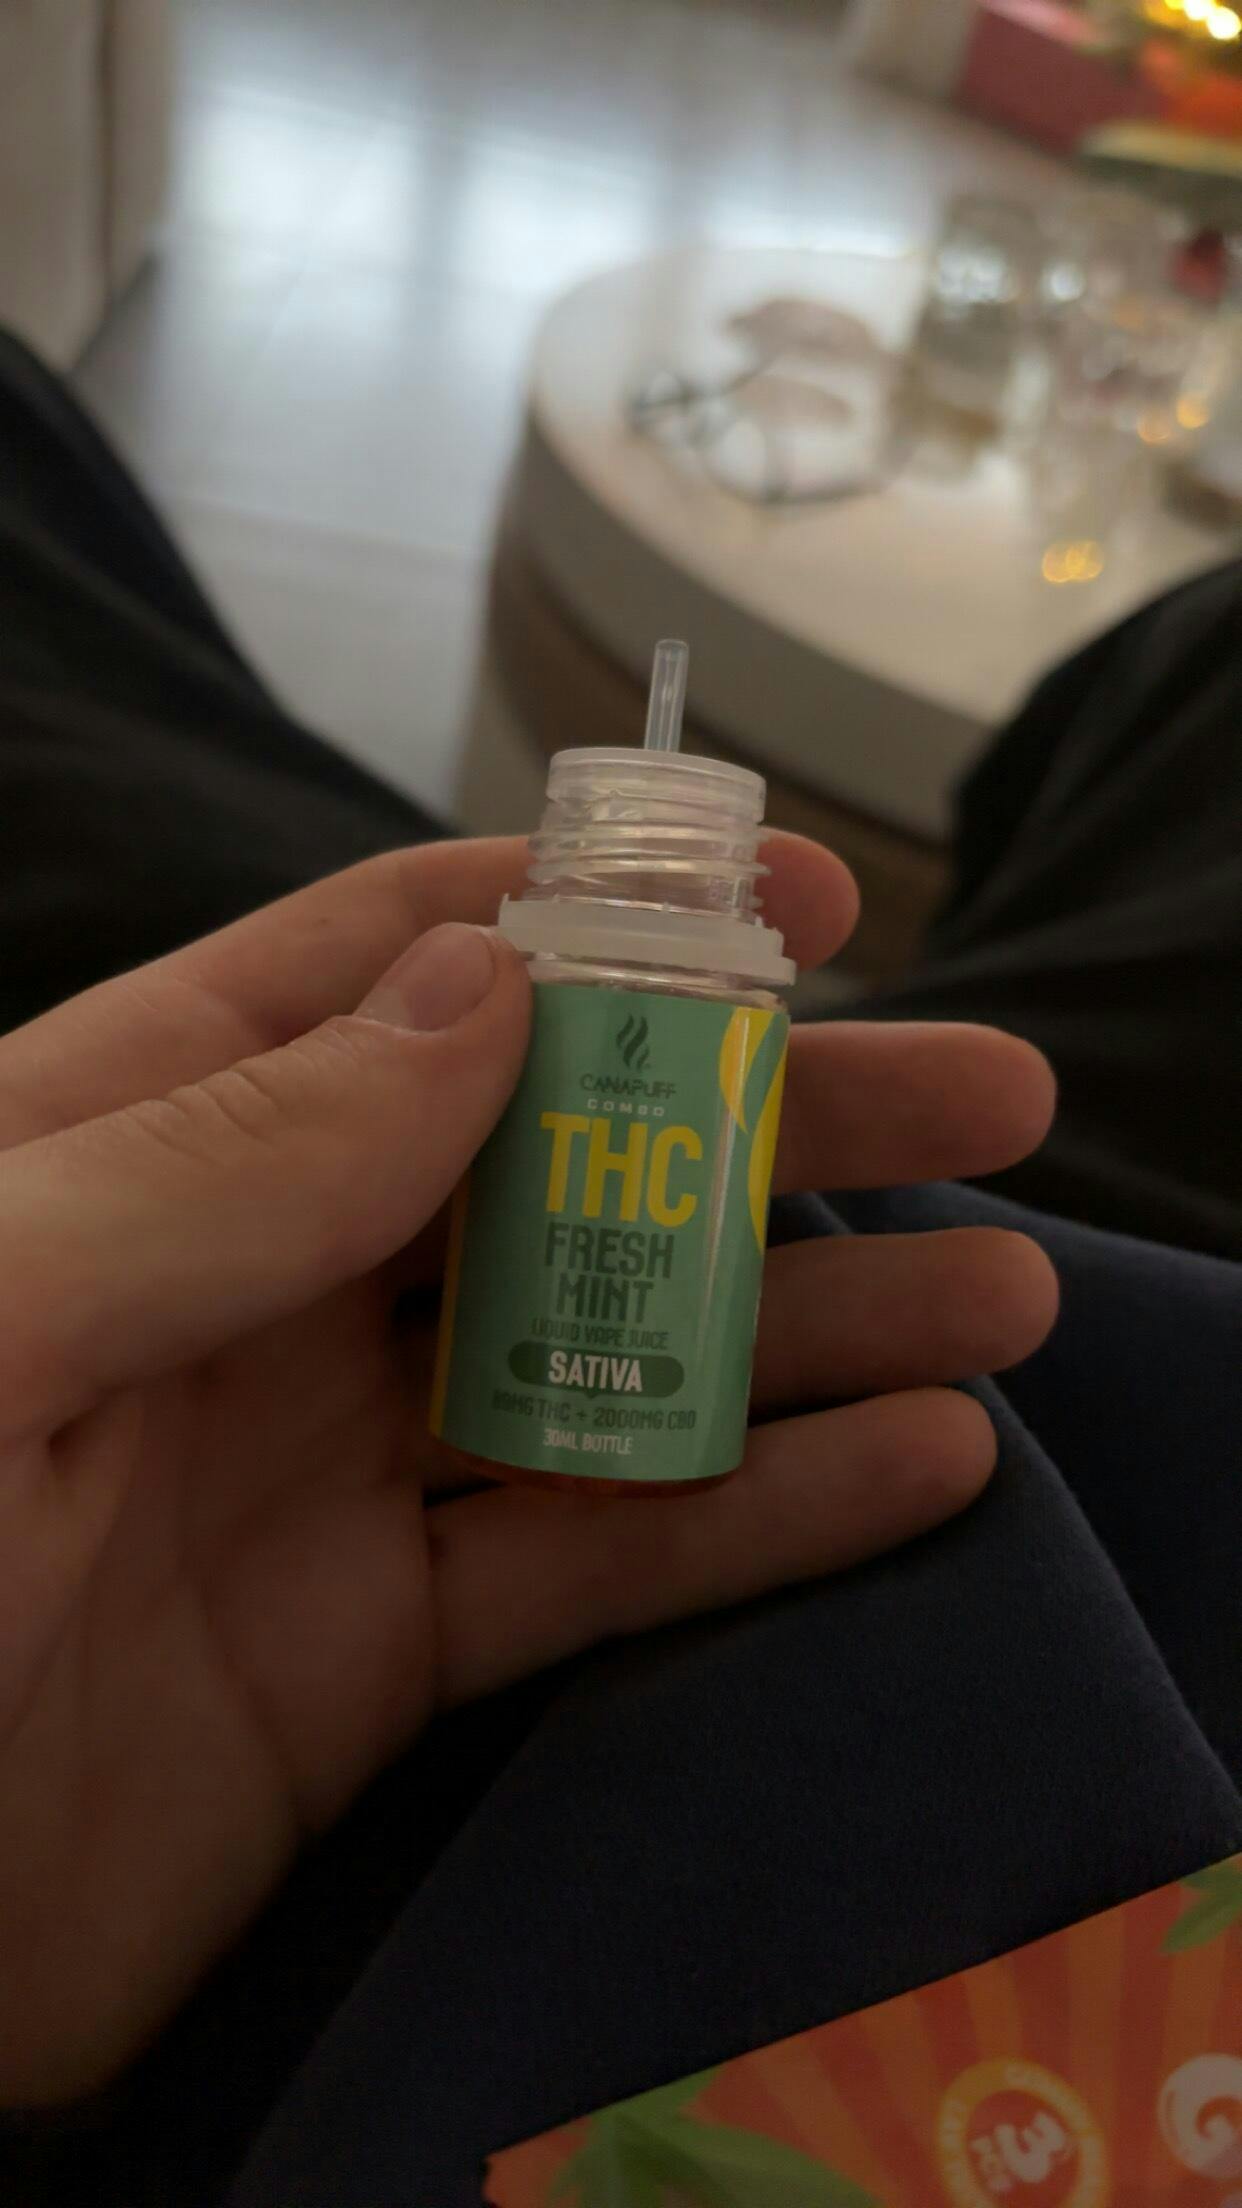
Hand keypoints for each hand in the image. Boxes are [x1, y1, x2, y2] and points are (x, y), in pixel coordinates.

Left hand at [0, 836, 1055, 2102]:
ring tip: (1003, 1295)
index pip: (397, 973)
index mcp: (136, 1143)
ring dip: (806, 1322)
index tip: (797, 902)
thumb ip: (226, 1153)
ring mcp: (315, 1475)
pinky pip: (593, 1565)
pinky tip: (917, 1473)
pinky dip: (758, 1520)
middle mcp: (246, 1285)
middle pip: (551, 1160)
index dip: (601, 921)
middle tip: (986, 1093)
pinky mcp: (368, 1665)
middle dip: (767, 1118)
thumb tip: (491, 991)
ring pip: (607, 1359)